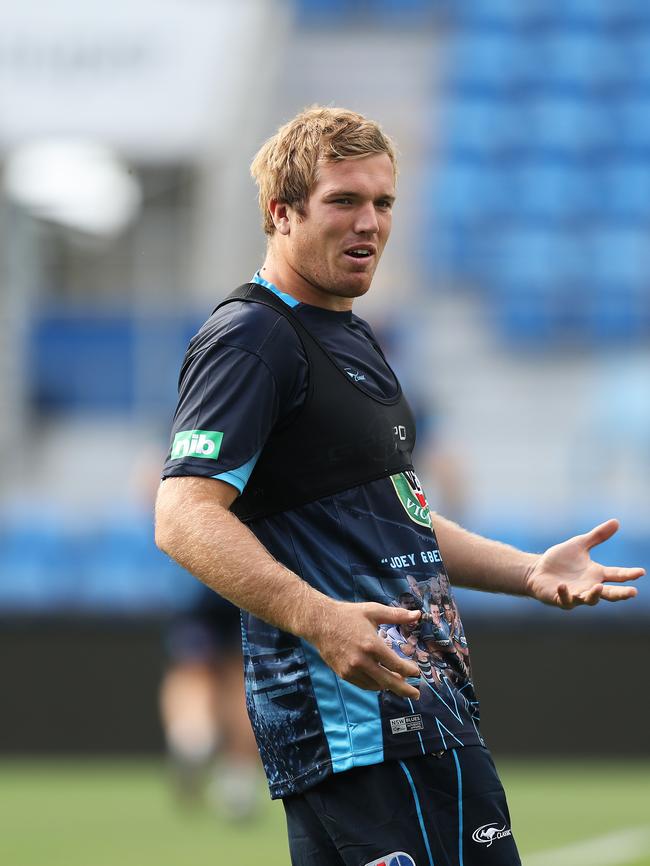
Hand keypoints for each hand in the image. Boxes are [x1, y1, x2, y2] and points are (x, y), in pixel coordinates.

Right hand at [307, 601, 421, 698]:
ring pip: (376, 685)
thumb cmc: (348, 615)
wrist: (319, 622)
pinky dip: (375, 684)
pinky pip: (364, 685)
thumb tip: (418, 614)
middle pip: (389, 681)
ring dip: (389, 685)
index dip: (409, 671)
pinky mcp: (344, 674)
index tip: (417, 672)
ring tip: (398, 681)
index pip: (396, 665)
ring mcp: (352, 670)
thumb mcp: (373, 611)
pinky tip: (381, 680)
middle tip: (416, 695)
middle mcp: (362, 661)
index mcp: (372, 645)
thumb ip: (397, 615)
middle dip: (405, 690)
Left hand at [525, 519, 643, 609]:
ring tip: (598, 587)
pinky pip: (565, 599)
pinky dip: (565, 593)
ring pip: (590, 600)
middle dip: (621, 594)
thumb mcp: (580, 544)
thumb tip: (616, 522)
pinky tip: (562, 585)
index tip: (641, 572)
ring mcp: (576, 595)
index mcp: (597, 574)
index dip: (629, 574)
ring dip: (594, 595)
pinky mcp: (561, 599)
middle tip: (633, 593)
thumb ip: (598, 536)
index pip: (617, 575)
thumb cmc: (560, 559)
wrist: (537, 570)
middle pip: (610, 593)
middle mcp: (590, 586)